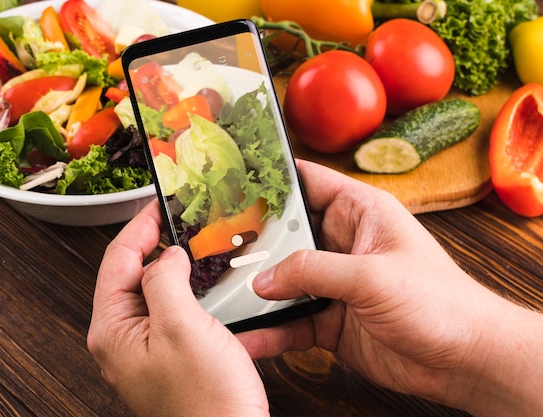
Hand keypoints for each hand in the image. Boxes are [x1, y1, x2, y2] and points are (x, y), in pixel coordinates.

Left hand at [87, 201, 268, 416]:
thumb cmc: (206, 400)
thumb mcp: (181, 326)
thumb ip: (165, 280)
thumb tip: (166, 255)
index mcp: (113, 330)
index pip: (118, 260)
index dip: (139, 227)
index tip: (158, 203)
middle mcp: (123, 339)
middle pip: (132, 274)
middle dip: (155, 242)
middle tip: (178, 217)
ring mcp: (146, 349)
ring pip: (155, 291)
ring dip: (173, 265)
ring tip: (192, 242)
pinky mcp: (170, 355)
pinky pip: (173, 311)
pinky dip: (187, 289)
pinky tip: (204, 281)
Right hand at [237, 160, 539, 414]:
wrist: (462, 361)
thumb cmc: (441, 303)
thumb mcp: (373, 275)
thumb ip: (314, 271)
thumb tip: (265, 279)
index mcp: (359, 212)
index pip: (307, 182)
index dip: (271, 179)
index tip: (233, 182)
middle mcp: (341, 243)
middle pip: (285, 234)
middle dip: (252, 243)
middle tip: (212, 247)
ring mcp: (334, 283)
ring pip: (282, 280)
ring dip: (255, 290)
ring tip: (220, 295)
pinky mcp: (329, 319)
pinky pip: (290, 320)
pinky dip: (269, 329)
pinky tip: (248, 336)